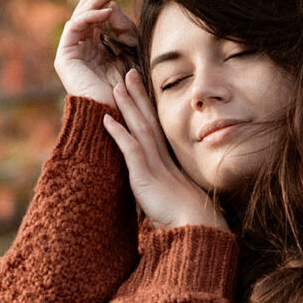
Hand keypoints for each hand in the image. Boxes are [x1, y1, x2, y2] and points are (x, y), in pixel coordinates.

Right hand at [54, 0, 138, 109]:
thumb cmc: (131, 89)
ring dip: (94, 0)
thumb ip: (124, 31)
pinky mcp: (65, 58)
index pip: (97, 19)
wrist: (119, 115)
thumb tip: (113, 8)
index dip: (104, 0)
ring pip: (79, 17)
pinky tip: (106, 10)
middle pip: (85, 14)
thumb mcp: (133, 52)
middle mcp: (82, 50)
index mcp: (97, 50)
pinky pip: (75, 27)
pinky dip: (90, 17)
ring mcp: (72, 53)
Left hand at [101, 69, 229, 231]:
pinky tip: (106, 119)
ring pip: (140, 128)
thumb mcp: (173, 200)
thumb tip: (160, 192)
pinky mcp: (146, 177)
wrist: (196, 229)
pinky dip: (118, 133)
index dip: (148, 108)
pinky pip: (131, 150)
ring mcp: (154, 166)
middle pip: (148, 120)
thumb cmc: (188, 221)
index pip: (155, 129)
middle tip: (130, 73)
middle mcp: (162, 159)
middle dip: (139, 96)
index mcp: (168, 163)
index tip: (141, 90)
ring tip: (117, 86)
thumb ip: (164, 190)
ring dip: (128, 106)